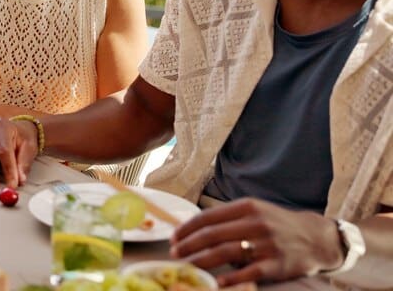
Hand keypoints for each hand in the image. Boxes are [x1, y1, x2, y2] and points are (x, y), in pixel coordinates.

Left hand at [171, 198, 343, 285]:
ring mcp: (267, 244)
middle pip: (212, 235)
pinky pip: (248, 272)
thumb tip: (194, 227)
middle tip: (174, 254)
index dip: (186, 229)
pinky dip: (230, 277)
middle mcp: (255, 223)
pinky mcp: (277, 264)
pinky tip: (216, 282)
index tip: (173, 238)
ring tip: (186, 266)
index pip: (207, 217)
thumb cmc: (277, 224)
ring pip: (225, 252)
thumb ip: (228, 217)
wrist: (317, 238)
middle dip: (188, 246)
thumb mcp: (255, 211)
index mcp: (246, 207)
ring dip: (201, 261)